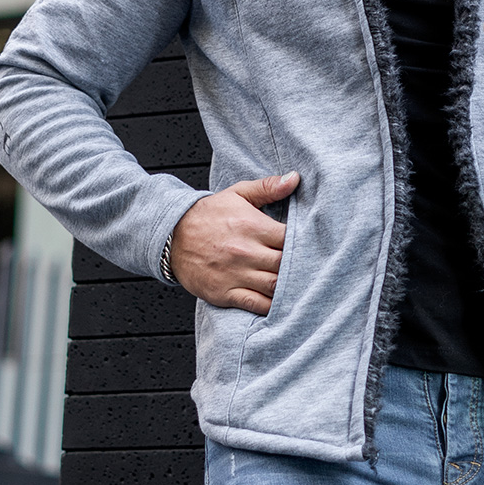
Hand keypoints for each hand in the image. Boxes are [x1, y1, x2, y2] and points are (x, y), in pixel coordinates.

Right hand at [168, 171, 299, 315]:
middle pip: (286, 264)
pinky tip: (282, 303)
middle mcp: (246, 252)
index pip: (291, 238)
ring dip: (290, 287)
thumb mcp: (237, 194)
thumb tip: (295, 178)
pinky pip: (256, 304)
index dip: (305, 242)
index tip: (312, 245)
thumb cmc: (208, 214)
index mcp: (253, 226)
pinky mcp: (226, 292)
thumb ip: (268, 187)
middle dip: (300, 266)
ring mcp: (236, 274)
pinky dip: (272, 306)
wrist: (171, 236)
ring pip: (275, 286)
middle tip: (310, 266)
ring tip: (299, 284)